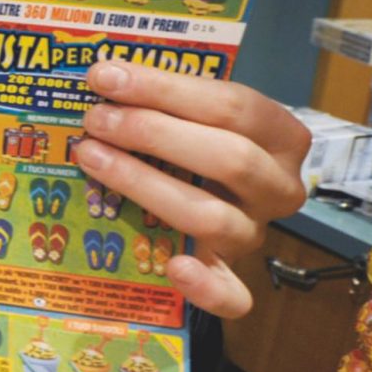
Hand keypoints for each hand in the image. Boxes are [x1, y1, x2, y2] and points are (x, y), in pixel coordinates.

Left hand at [74, 60, 309, 318]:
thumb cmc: (199, 137)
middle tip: (96, 119)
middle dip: (152, 133)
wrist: (216, 192)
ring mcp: (254, 233)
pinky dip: (205, 287)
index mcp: (279, 135)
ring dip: (145, 184)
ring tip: (92, 157)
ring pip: (212, 216)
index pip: (231, 105)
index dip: (164, 88)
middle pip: (229, 159)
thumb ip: (163, 97)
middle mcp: (277, 187)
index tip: (105, 76)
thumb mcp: (193, 110)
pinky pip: (232, 296)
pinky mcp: (232, 277)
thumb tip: (103, 76)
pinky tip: (174, 268)